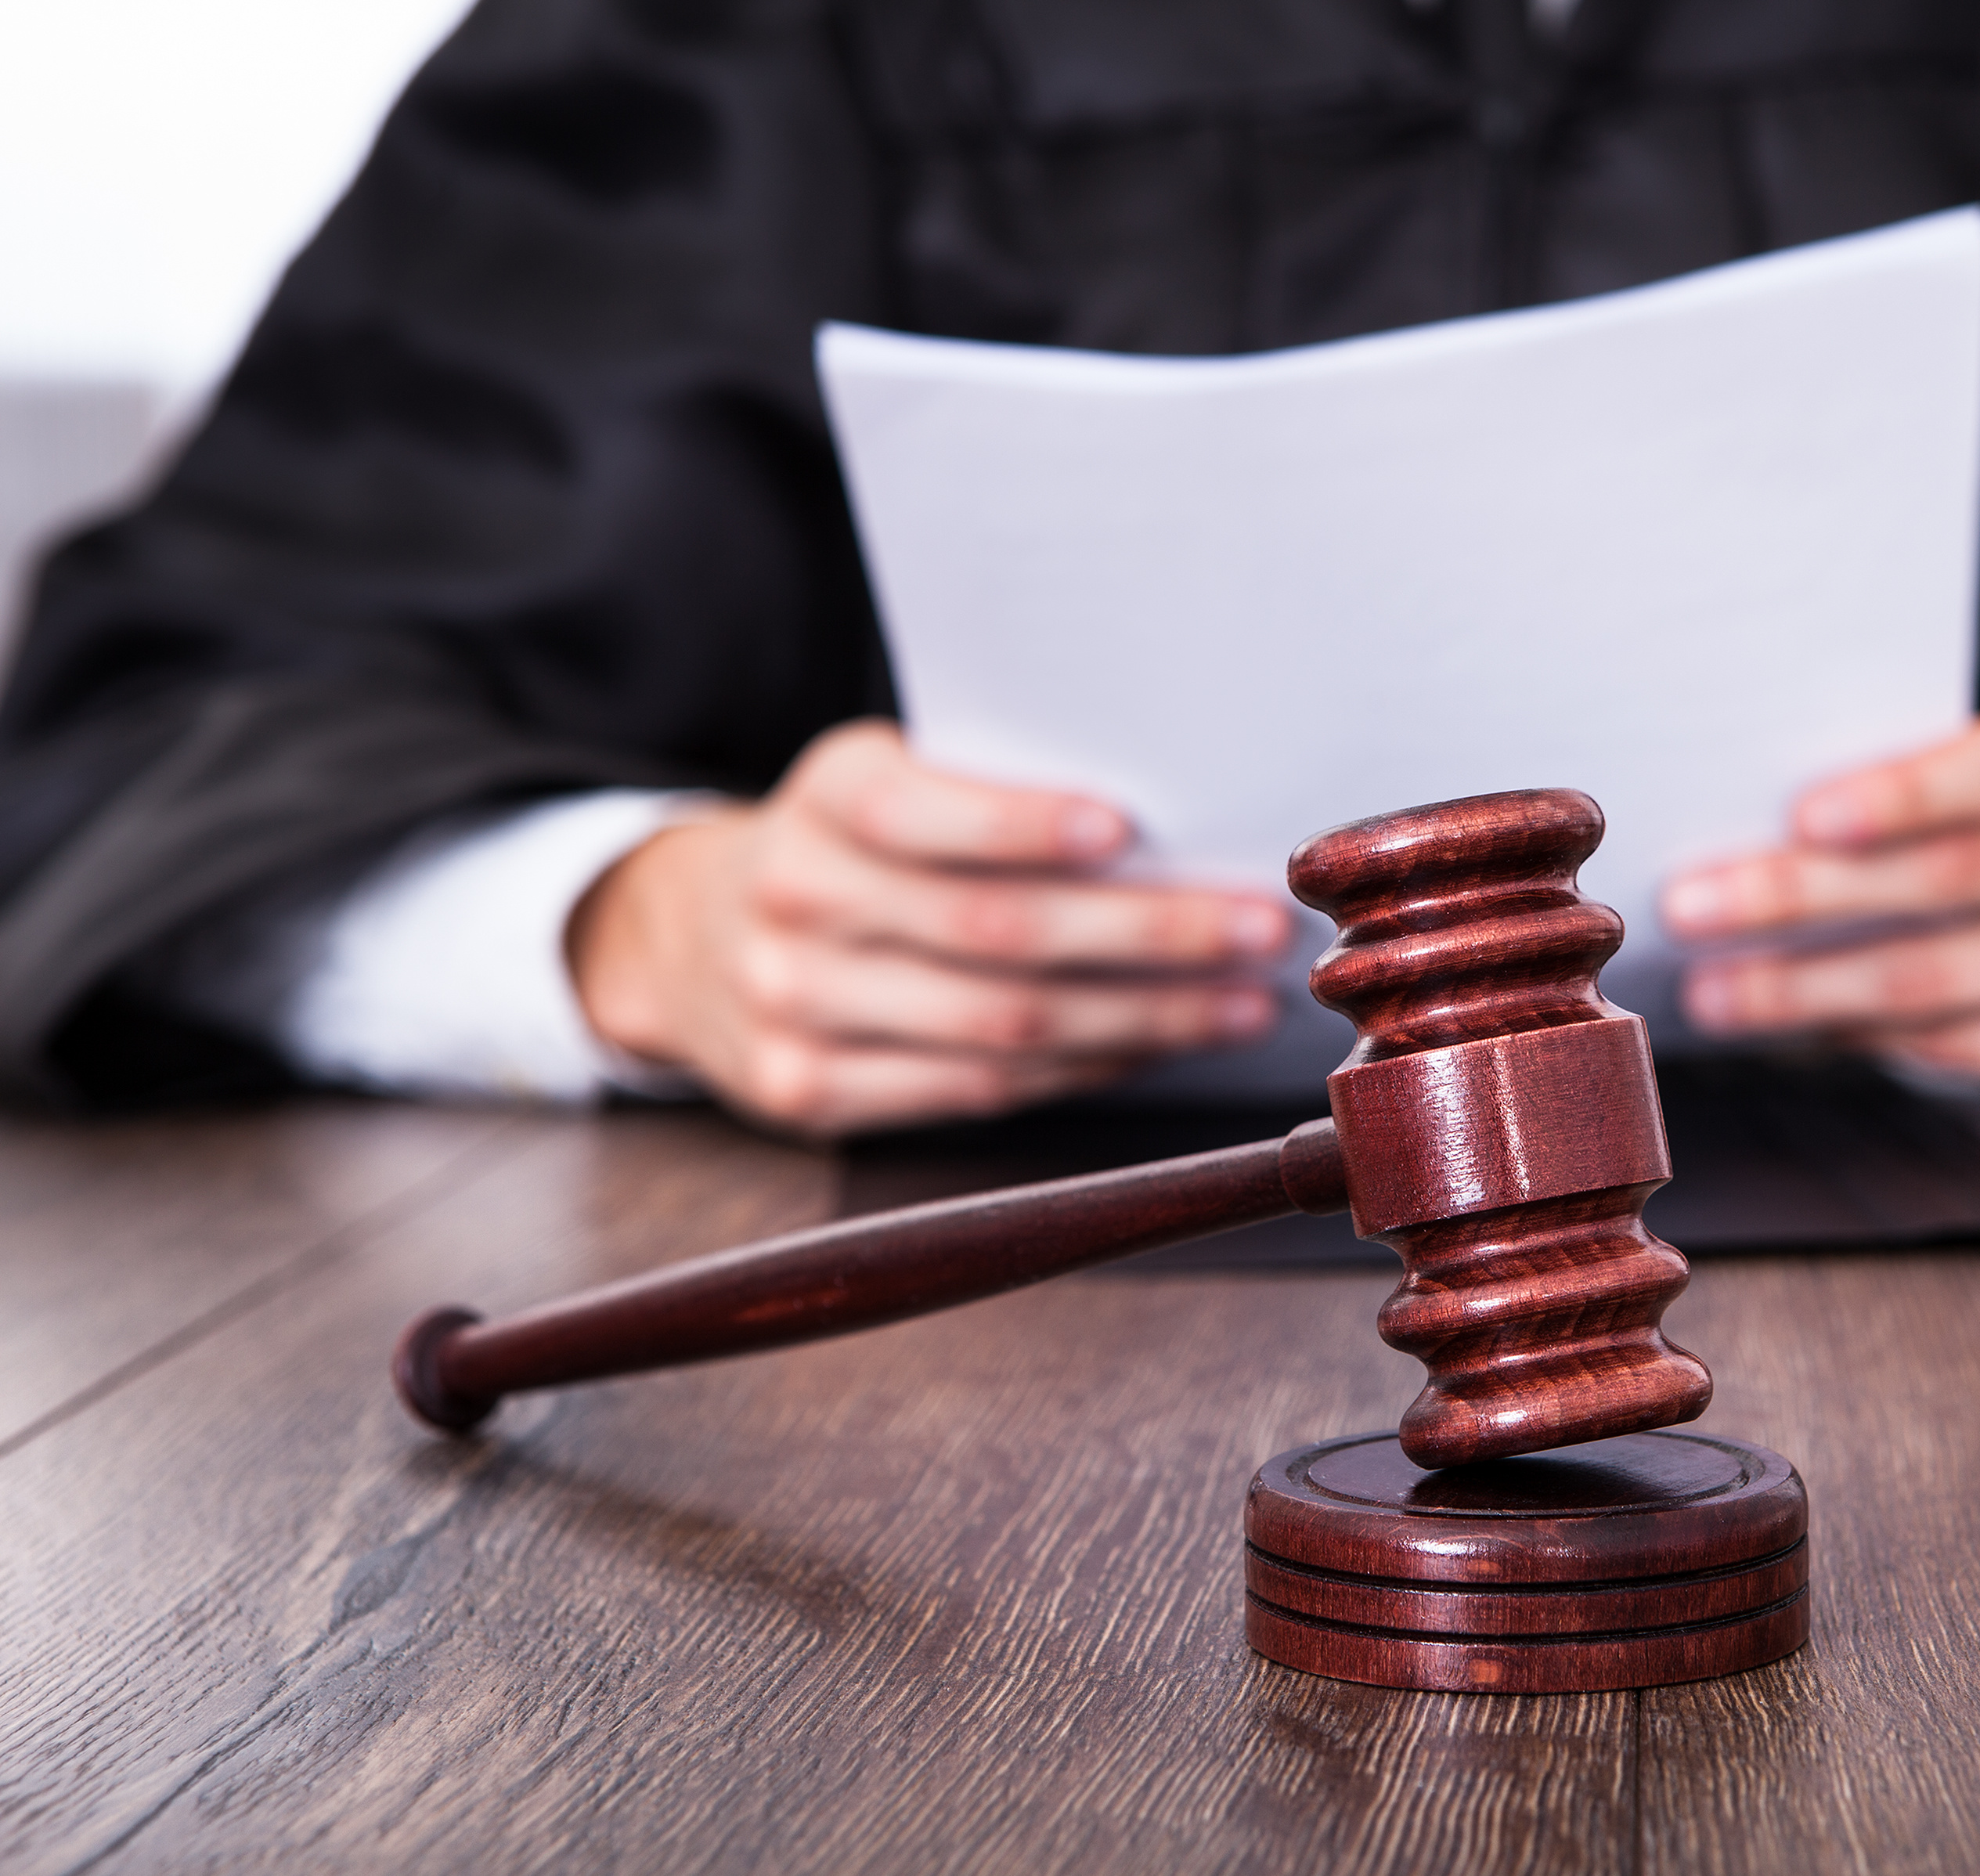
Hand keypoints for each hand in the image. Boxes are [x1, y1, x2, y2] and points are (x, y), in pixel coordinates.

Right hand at [568, 720, 1290, 1135]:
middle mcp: (795, 898)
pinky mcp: (805, 1091)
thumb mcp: (883, 779)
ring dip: (1143, 1018)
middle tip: (1254, 929)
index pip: (920, 811)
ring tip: (1241, 1003)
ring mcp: (792, 1006)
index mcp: (825, 798)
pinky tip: (1156, 1047)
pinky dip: (1082, 1068)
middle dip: (1146, 934)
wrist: (681, 935)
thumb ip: (988, 789)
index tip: (1123, 829)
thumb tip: (1175, 827)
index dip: (1018, 824)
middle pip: (994, 932)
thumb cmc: (848, 844)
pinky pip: (976, 1088)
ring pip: (1000, 1025)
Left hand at [1660, 681, 1979, 1114]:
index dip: (1908, 793)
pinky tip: (1800, 1026)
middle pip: (1953, 882)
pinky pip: (1964, 1046)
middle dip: (1803, 899)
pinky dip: (1868, 1035)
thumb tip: (1782, 822)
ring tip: (1714, 989)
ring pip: (1941, 981)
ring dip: (1807, 989)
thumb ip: (1961, 771)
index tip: (1805, 815)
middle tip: (1693, 905)